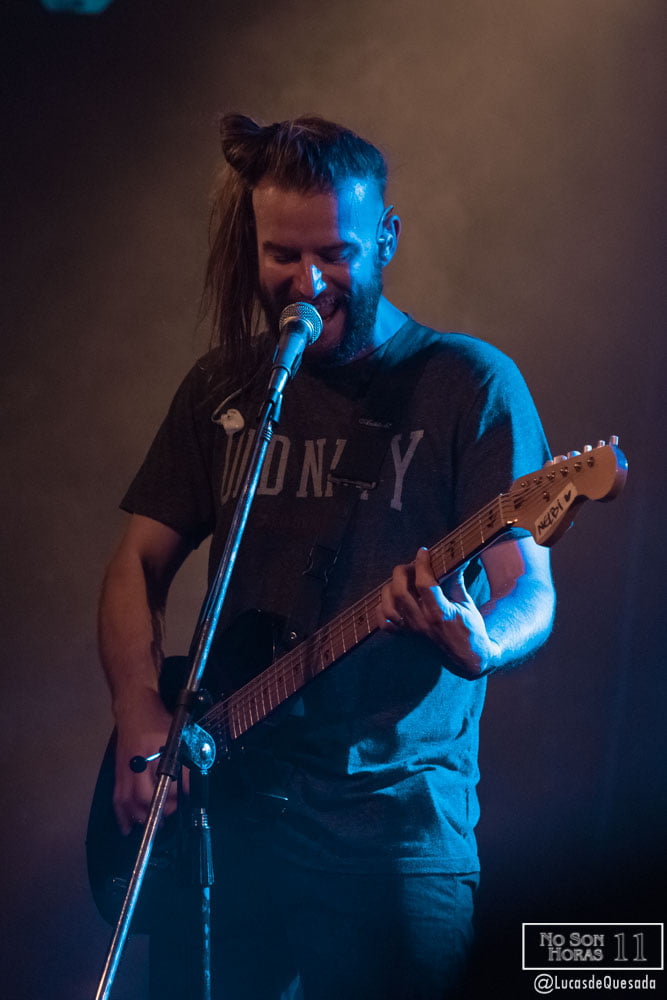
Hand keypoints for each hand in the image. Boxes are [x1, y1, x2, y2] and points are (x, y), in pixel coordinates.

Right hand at [112, 690, 184, 835]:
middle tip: (167, 814)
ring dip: (138, 817)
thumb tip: (189, 788)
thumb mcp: (176, 736)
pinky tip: (126, 827)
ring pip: (125, 800)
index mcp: (149, 751)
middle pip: (138, 797)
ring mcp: (123, 769)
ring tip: (151, 824)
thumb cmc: (157, 720)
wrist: (134, 707)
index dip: (170, 796)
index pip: (159, 782)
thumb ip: (184, 762)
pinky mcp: (117, 772)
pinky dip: (121, 814)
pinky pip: (117, 797)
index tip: (180, 799)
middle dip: (154, 811)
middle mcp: (134, 763)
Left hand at [378, 547, 499, 678]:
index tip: (423, 552)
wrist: (467, 658)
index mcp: (441, 613)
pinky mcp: (408, 637)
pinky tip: (391, 600)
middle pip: (400, 592)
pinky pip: (385, 624)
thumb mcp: (466, 603)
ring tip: (400, 581)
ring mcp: (413, 631)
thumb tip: (455, 558)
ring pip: (388, 607)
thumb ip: (456, 581)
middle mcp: (423, 622)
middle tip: (410, 566)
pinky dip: (382, 610)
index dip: (421, 563)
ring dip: (390, 589)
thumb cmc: (471, 628)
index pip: (424, 583)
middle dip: (401, 572)